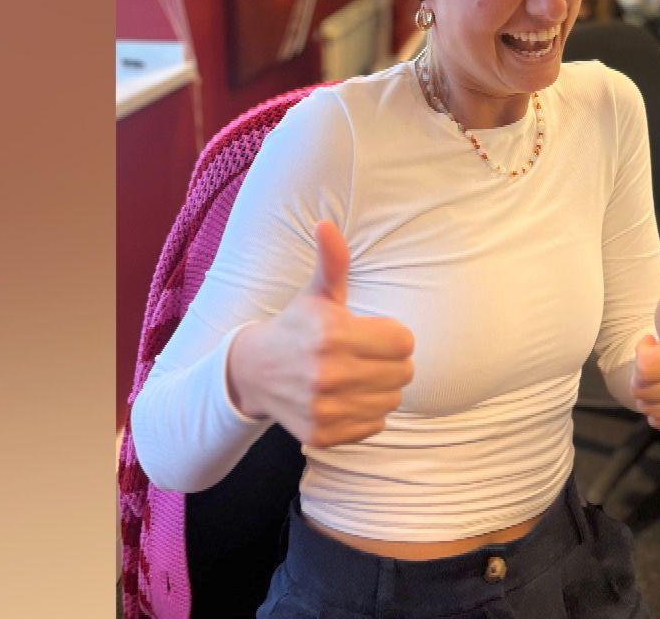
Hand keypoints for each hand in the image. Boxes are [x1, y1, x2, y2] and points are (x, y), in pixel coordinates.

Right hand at [227, 221, 416, 448]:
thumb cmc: (297, 326)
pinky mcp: (322, 435)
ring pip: (392, 401)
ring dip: (381, 389)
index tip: (372, 333)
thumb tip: (326, 224)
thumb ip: (332, 261)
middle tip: (364, 355)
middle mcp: (328, 374)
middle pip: (404, 373)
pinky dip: (366, 413)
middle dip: (390, 362)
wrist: (254, 372)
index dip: (393, 336)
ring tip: (355, 376)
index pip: (405, 342)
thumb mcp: (316, 293)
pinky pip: (375, 425)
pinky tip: (345, 398)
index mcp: (332, 334)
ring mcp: (324, 408)